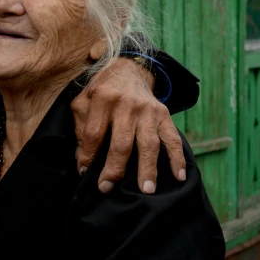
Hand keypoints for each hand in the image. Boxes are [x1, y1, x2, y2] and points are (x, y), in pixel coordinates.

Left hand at [71, 58, 185, 193]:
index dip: (88, 155)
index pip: (93, 133)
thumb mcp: (83, 100)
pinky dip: (177, 157)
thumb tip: (82, 159)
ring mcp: (148, 110)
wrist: (128, 69)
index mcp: (102, 98)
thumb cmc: (101, 91)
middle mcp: (127, 104)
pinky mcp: (164, 114)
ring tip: (146, 191)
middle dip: (115, 169)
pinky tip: (178, 176)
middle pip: (121, 142)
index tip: (84, 173)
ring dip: (148, 169)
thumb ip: (81, 127)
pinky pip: (173, 138)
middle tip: (108, 188)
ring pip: (148, 144)